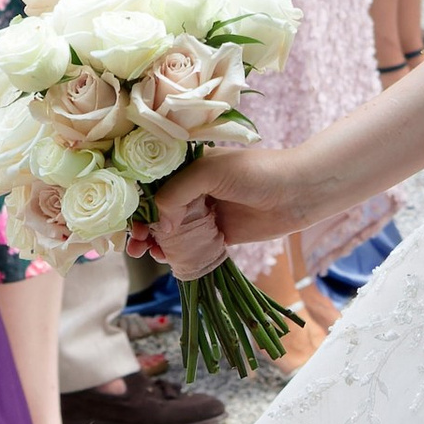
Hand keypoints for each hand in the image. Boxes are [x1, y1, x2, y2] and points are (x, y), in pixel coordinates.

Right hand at [144, 142, 291, 279]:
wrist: (298, 192)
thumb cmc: (256, 172)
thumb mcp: (209, 172)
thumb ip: (177, 192)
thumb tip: (159, 221)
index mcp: (187, 165)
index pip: (150, 183)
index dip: (134, 201)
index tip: (125, 219)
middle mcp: (193, 188)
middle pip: (156, 209)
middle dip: (140, 226)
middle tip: (133, 243)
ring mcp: (206, 210)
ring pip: (171, 229)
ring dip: (155, 241)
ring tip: (146, 252)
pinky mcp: (219, 232)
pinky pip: (190, 244)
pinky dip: (176, 252)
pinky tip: (166, 258)